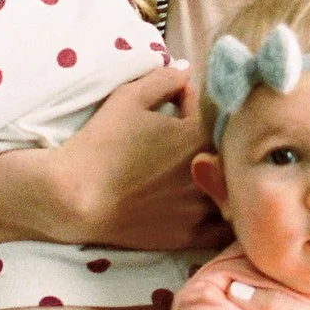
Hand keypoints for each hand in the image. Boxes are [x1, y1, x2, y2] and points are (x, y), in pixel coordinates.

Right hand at [51, 65, 222, 251]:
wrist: (75, 197)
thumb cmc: (101, 144)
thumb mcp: (129, 97)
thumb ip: (165, 80)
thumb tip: (187, 72)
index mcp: (200, 136)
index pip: (215, 112)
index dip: (196, 105)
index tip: (179, 106)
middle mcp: (210, 174)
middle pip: (230, 154)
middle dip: (214, 141)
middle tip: (189, 141)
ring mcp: (202, 209)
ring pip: (234, 193)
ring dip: (224, 181)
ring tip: (205, 174)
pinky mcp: (191, 236)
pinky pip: (223, 230)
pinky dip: (223, 218)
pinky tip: (209, 207)